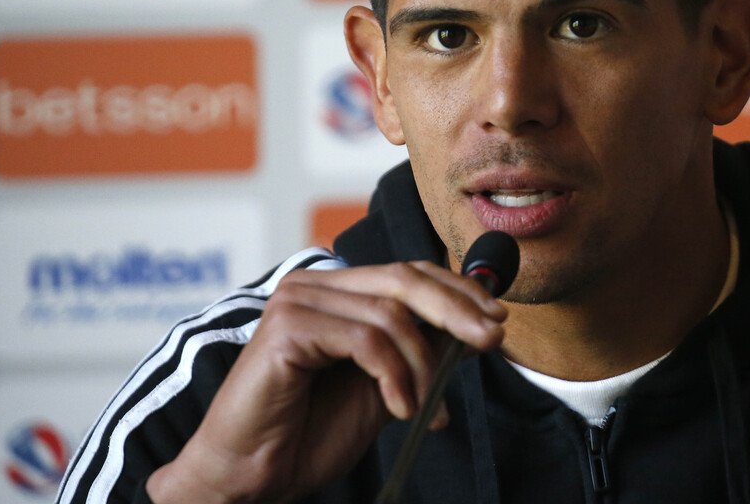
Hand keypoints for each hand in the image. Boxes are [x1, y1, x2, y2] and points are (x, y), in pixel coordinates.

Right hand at [145, 261, 506, 503]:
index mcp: (336, 291)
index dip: (457, 291)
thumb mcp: (384, 386)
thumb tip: (476, 327)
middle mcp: (315, 285)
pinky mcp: (287, 326)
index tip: (497, 318)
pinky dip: (395, 376)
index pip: (408, 272)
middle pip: (404, 279)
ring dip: (422, 366)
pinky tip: (400, 408)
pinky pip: (366, 340)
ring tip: (423, 408)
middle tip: (492, 338)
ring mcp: (297, 300)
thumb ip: (417, 352)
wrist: (252, 476)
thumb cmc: (309, 433)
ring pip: (391, 314)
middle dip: (458, 309)